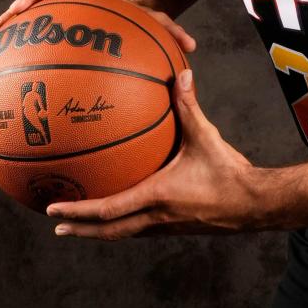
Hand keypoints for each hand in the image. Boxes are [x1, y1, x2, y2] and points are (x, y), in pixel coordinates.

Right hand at [0, 0, 195, 53]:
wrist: (128, 21)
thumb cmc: (142, 25)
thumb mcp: (157, 26)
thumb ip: (170, 33)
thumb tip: (191, 46)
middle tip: (22, 8)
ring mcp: (60, 10)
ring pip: (33, 5)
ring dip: (15, 13)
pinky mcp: (50, 24)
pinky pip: (28, 26)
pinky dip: (12, 32)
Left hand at [45, 68, 307, 238]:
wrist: (255, 205)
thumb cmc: (230, 173)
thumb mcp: (206, 137)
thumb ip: (190, 107)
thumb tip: (181, 75)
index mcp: (156, 197)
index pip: (108, 210)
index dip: (78, 210)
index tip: (53, 208)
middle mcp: (156, 217)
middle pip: (109, 231)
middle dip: (80, 228)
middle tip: (56, 224)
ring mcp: (166, 226)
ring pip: (124, 233)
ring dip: (99, 230)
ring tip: (80, 223)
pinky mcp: (176, 227)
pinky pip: (141, 227)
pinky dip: (124, 222)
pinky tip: (123, 209)